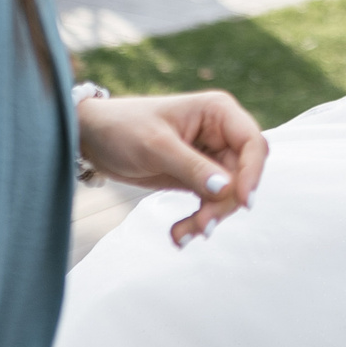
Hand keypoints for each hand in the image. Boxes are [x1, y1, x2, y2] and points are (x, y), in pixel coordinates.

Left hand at [76, 90, 266, 245]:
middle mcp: (220, 133)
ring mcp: (211, 156)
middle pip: (243, 175)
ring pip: (228, 194)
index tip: (241, 202)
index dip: (252, 174)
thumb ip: (193, 167)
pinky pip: (210, 202)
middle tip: (201, 226)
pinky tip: (178, 234)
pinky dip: (198, 219)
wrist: (93, 138)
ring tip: (182, 233)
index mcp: (218, 112)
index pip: (252, 144)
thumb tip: (227, 190)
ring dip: (209, 217)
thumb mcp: (156, 147)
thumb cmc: (123, 128)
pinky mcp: (198, 176)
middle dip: (224, 203)